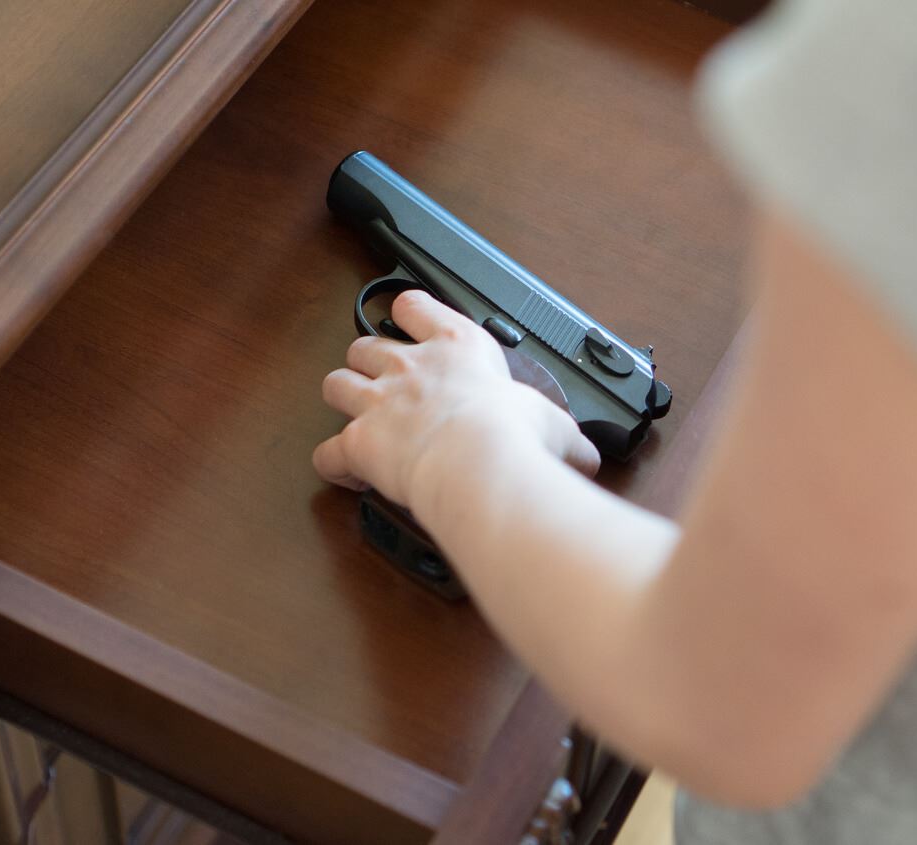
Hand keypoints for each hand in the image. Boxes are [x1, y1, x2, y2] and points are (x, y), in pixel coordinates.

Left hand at [313, 290, 599, 506]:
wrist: (480, 463)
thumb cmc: (515, 435)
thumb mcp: (554, 424)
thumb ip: (565, 434)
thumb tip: (589, 458)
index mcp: (458, 346)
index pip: (416, 306)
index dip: (409, 313)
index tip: (411, 320)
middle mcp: (411, 366)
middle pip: (364, 346)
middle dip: (368, 363)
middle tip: (384, 384)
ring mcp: (378, 402)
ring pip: (335, 385)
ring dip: (343, 400)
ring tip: (358, 419)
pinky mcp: (358, 442)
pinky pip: (328, 451)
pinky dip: (334, 463)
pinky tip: (348, 474)